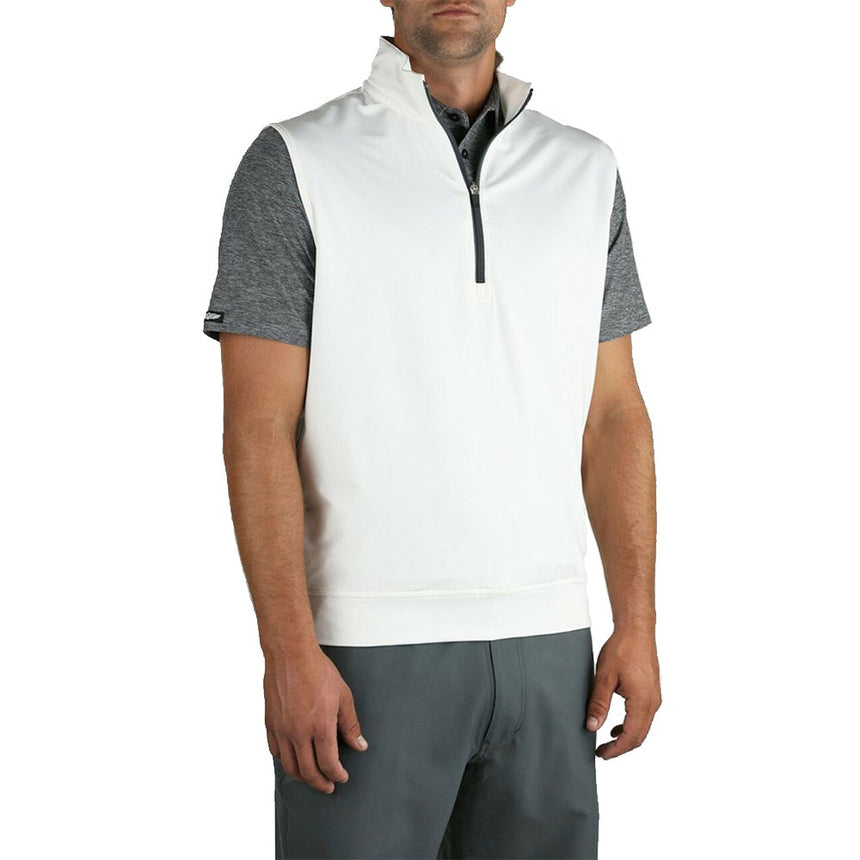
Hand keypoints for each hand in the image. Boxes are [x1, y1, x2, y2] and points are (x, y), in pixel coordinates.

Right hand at [264, 646, 368, 793]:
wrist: (291, 655)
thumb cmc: (318, 671)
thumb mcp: (343, 696)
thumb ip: (350, 724)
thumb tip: (359, 745)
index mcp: (320, 726)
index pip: (328, 763)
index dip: (337, 775)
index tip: (342, 777)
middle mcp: (298, 733)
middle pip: (308, 771)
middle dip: (321, 783)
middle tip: (329, 785)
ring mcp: (282, 730)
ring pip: (290, 766)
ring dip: (303, 776)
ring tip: (312, 777)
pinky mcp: (270, 724)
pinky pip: (275, 752)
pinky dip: (285, 761)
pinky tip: (293, 759)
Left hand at [586, 627, 660, 758]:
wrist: (636, 630)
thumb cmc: (622, 649)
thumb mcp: (604, 677)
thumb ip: (599, 703)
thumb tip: (592, 726)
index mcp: (642, 701)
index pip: (631, 736)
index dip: (616, 750)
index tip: (601, 754)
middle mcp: (652, 702)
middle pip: (639, 736)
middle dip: (621, 748)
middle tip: (602, 752)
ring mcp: (654, 697)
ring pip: (643, 727)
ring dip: (626, 737)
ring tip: (607, 741)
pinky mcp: (652, 691)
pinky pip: (644, 716)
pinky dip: (631, 725)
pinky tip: (617, 725)